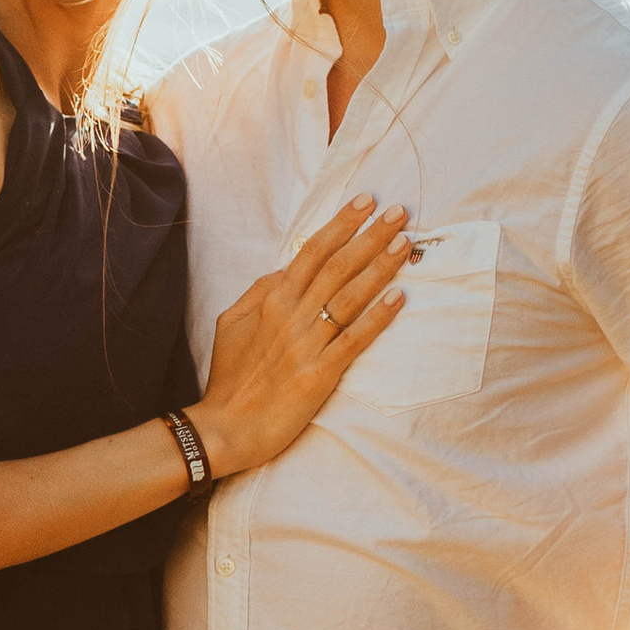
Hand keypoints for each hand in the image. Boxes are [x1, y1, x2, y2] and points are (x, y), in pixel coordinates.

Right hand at [191, 201, 410, 478]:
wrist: (225, 427)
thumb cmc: (230, 377)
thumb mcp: (231, 324)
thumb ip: (259, 292)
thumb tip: (286, 269)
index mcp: (271, 300)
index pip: (312, 251)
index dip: (341, 224)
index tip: (366, 202)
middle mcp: (290, 316)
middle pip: (337, 266)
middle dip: (370, 235)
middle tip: (399, 212)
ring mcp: (306, 345)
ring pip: (349, 297)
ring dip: (380, 267)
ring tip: (405, 243)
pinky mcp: (319, 374)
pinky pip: (353, 340)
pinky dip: (377, 318)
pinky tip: (399, 298)